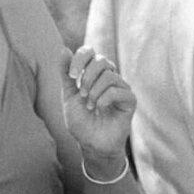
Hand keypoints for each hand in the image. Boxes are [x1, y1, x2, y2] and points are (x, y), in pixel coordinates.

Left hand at [60, 47, 135, 165]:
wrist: (90, 144)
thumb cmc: (81, 121)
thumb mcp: (68, 96)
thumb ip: (66, 74)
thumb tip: (63, 49)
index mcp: (94, 74)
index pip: (89, 52)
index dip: (79, 59)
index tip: (72, 76)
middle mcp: (109, 77)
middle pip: (101, 60)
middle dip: (87, 77)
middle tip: (82, 94)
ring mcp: (121, 88)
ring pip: (109, 75)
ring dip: (94, 91)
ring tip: (90, 106)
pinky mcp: (130, 101)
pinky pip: (118, 90)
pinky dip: (104, 99)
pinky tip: (99, 108)